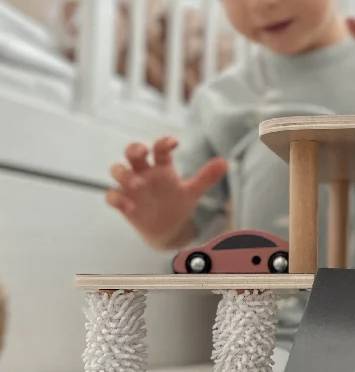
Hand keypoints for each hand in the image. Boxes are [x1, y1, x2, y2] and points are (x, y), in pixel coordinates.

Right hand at [106, 136, 226, 250]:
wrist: (167, 229)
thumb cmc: (177, 204)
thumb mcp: (193, 191)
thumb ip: (206, 177)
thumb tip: (225, 162)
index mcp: (162, 167)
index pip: (160, 148)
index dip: (164, 142)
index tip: (174, 143)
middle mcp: (145, 173)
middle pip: (132, 152)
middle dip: (134, 148)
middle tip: (143, 152)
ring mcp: (132, 188)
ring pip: (117, 170)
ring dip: (124, 174)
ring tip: (138, 185)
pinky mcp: (124, 204)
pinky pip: (112, 196)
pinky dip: (116, 198)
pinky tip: (128, 206)